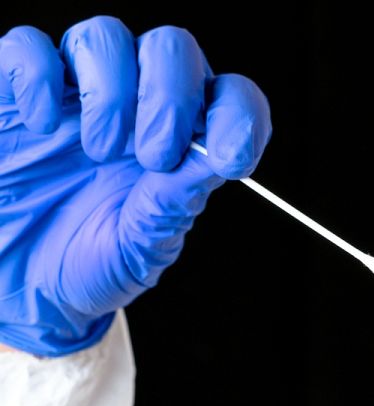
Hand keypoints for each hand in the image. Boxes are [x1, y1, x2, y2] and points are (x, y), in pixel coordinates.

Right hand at [0, 16, 269, 355]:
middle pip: (172, 49)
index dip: (239, 115)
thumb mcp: (139, 249)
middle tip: (154, 157)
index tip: (231, 158)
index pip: (229, 98)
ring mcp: (74, 95)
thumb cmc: (84, 265)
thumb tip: (215, 159)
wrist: (16, 288)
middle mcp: (134, 106)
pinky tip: (42, 124)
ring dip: (113, 92)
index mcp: (182, 143)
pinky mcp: (13, 95)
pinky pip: (28, 47)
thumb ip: (174, 205)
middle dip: (172, 97)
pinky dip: (40, 77)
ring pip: (107, 37)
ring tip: (99, 151)